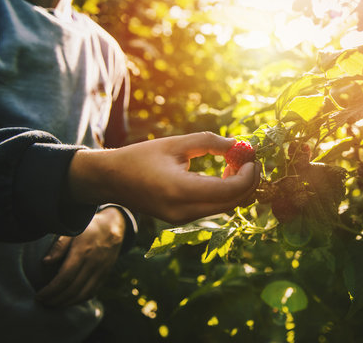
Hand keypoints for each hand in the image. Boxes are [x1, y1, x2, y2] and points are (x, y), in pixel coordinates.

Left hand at [35, 207, 124, 306]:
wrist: (114, 227)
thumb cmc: (89, 228)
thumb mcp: (73, 231)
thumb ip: (59, 246)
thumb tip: (45, 262)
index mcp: (82, 252)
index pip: (65, 278)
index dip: (50, 290)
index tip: (39, 296)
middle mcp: (93, 264)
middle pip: (73, 289)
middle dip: (56, 300)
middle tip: (43, 302)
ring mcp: (101, 271)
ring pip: (83, 295)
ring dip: (66, 303)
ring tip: (53, 304)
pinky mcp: (105, 275)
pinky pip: (91, 292)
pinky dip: (78, 300)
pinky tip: (68, 300)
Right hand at [68, 132, 260, 222]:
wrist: (111, 180)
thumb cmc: (141, 157)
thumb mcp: (176, 143)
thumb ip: (210, 143)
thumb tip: (240, 145)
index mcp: (180, 191)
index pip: (229, 190)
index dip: (247, 175)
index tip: (251, 157)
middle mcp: (184, 211)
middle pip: (232, 203)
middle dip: (249, 183)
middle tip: (251, 161)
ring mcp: (183, 219)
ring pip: (225, 208)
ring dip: (238, 188)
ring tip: (236, 164)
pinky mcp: (182, 219)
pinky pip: (213, 208)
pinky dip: (225, 193)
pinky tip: (224, 175)